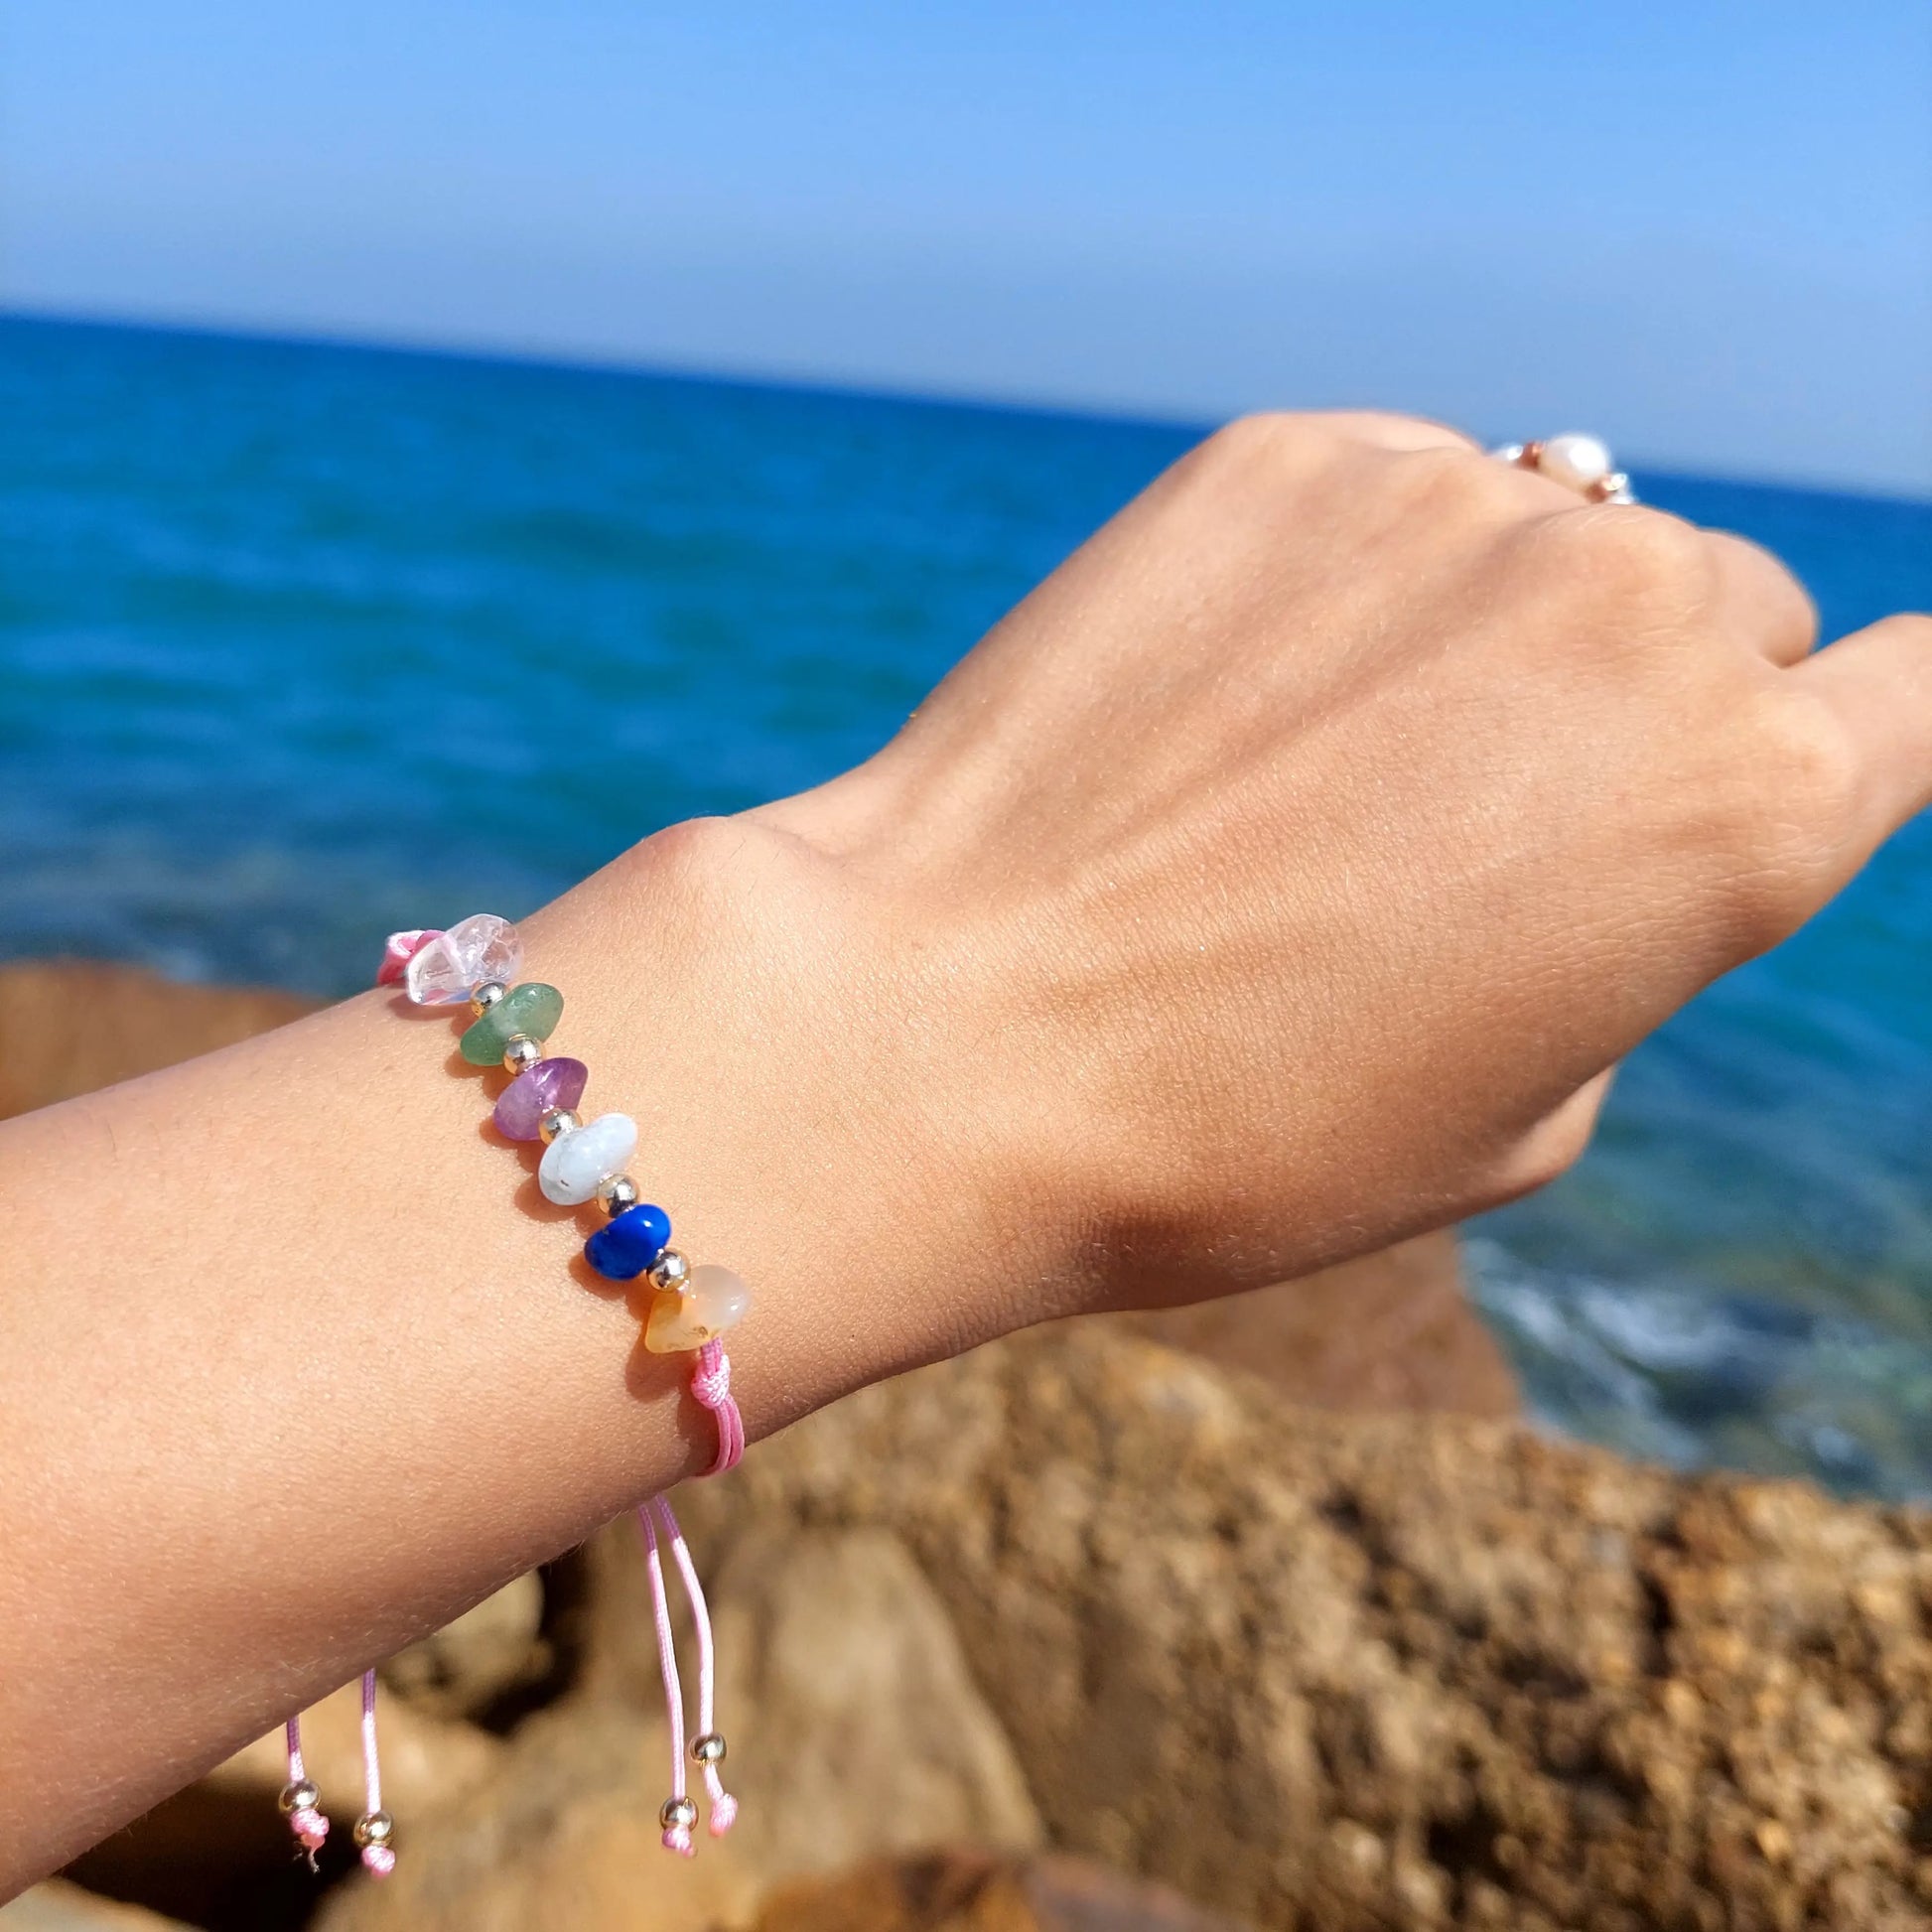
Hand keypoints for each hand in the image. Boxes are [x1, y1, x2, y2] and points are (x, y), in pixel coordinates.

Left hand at [728, 410, 1930, 1329]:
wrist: (955, 1030)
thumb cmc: (1240, 1134)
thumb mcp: (1512, 1120)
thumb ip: (1620, 945)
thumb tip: (1597, 834)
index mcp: (1745, 808)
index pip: (1927, 697)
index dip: (1862, 734)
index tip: (1792, 756)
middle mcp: (1636, 614)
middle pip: (1726, 614)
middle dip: (1644, 704)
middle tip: (1475, 817)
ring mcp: (1459, 506)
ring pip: (1558, 539)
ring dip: (1491, 630)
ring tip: (1313, 770)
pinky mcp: (1292, 454)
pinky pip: (1393, 494)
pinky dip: (1348, 575)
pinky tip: (1221, 699)